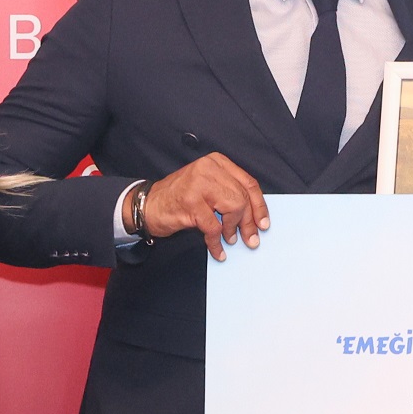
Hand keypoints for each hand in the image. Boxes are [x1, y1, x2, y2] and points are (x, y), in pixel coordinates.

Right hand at [138, 153, 269, 261]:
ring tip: (230, 240)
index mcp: (217, 162)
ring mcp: (198, 183)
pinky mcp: (190, 202)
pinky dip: (217, 243)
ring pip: (233, 208)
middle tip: (250, 239)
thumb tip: (255, 217)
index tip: (264, 223)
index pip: (249, 184)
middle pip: (243, 197)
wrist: (148, 206)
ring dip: (233, 230)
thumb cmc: (180, 199)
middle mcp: (209, 168)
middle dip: (248, 222)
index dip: (259, 206)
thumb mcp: (208, 188)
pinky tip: (217, 250)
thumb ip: (230, 194)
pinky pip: (213, 227)